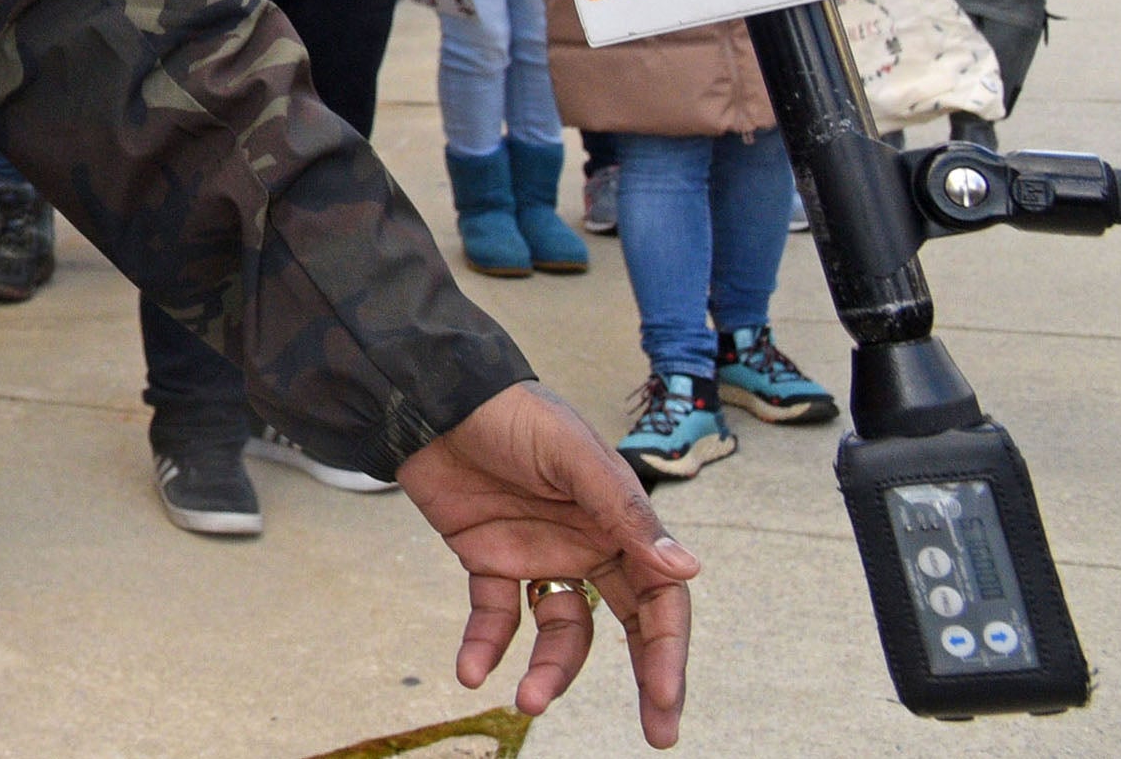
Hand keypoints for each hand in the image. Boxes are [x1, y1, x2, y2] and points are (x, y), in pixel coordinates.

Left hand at [398, 382, 702, 745]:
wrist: (433, 396)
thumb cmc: (515, 413)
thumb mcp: (572, 456)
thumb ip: (624, 512)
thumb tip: (687, 569)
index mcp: (620, 523)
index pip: (660, 598)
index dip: (667, 651)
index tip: (664, 700)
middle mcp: (587, 546)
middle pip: (626, 626)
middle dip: (646, 679)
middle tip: (657, 735)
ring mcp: (537, 555)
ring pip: (559, 632)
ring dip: (549, 671)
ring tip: (525, 701)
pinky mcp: (487, 558)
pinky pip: (494, 616)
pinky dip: (485, 646)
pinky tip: (473, 671)